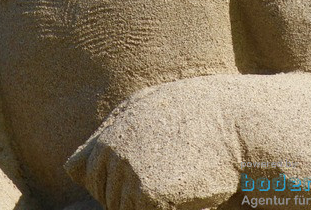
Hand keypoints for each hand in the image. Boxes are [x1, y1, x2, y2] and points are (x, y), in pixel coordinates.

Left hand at [64, 79, 241, 209]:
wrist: (240, 123)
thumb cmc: (204, 119)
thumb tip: (70, 168)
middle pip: (105, 196)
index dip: (113, 180)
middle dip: (131, 198)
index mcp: (112, 127)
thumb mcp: (151, 110)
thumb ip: (113, 134)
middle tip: (171, 179)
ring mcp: (126, 170)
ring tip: (181, 181)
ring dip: (148, 206)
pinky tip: (187, 194)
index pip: (85, 170)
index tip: (146, 176)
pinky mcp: (144, 194)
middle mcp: (111, 147)